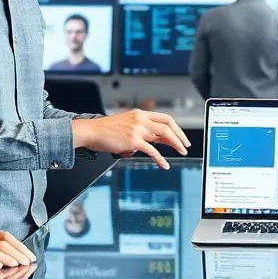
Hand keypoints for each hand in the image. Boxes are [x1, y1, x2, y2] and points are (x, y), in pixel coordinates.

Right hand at [0, 231, 37, 278]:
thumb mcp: (6, 263)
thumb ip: (16, 258)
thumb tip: (33, 261)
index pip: (6, 237)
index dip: (20, 246)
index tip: (32, 258)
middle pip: (2, 244)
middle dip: (17, 254)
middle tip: (26, 263)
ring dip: (8, 259)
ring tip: (16, 266)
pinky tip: (0, 267)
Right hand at [71, 111, 189, 169]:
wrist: (92, 131)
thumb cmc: (106, 130)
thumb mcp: (127, 124)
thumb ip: (142, 129)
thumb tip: (157, 139)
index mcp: (140, 114)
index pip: (165, 118)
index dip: (176, 127)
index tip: (182, 136)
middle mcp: (141, 119)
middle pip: (168, 125)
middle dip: (180, 136)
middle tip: (186, 145)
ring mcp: (138, 129)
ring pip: (164, 135)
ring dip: (176, 144)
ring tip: (182, 152)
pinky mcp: (133, 140)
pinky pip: (152, 150)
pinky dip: (161, 159)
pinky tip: (164, 164)